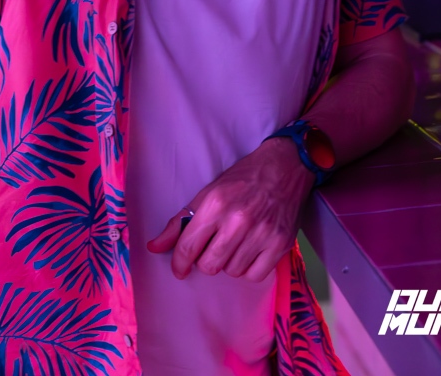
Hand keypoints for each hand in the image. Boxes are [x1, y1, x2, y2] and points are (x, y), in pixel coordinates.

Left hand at [147, 137, 313, 282]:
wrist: (286, 165)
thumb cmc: (244, 178)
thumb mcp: (208, 192)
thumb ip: (180, 222)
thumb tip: (154, 247)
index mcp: (215, 204)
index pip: (188, 247)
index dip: (179, 263)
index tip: (180, 268)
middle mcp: (238, 220)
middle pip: (209, 265)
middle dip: (206, 260)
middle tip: (214, 247)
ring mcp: (261, 233)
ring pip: (232, 272)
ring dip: (230, 262)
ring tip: (236, 243)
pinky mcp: (280, 244)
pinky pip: (255, 276)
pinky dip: (250, 269)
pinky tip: (251, 251)